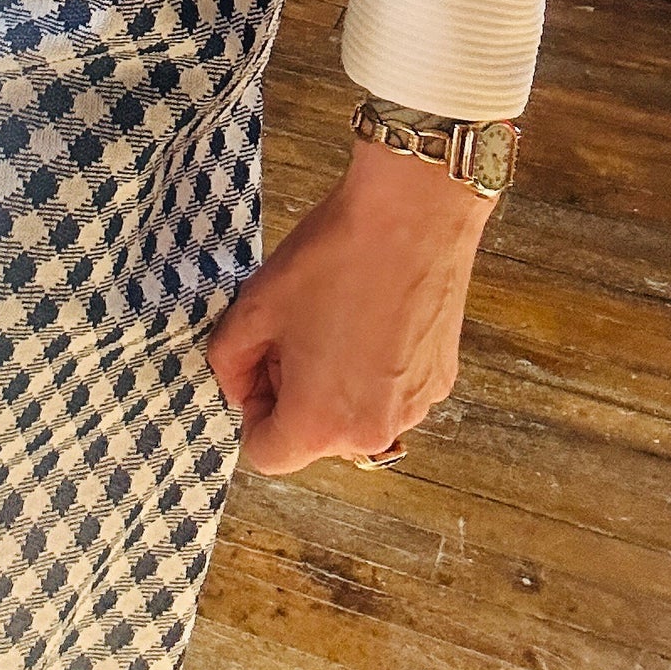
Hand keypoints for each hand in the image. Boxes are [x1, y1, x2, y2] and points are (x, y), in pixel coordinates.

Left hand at [205, 134, 494, 472]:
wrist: (411, 215)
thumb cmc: (332, 261)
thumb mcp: (253, 307)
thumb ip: (229, 361)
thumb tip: (238, 385)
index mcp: (321, 424)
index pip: (268, 454)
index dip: (251, 407)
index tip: (259, 360)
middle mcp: (373, 432)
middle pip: (313, 434)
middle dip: (293, 389)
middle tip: (292, 326)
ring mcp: (414, 408)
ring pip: (352, 413)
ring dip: (334, 380)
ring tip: (333, 315)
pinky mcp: (440, 380)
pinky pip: (389, 390)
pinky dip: (374, 365)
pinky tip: (370, 312)